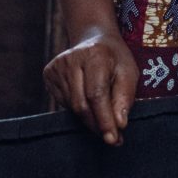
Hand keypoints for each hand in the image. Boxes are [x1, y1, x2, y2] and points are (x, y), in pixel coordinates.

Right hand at [43, 28, 139, 145]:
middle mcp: (71, 59)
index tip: (113, 139)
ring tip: (103, 117)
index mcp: (94, 55)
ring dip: (89, 119)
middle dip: (97, 124)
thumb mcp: (129, 73)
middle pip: (81, 104)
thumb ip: (125, 98)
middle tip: (113, 137)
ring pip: (72, 107)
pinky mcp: (49, 74)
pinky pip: (64, 103)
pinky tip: (88, 100)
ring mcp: (57, 66)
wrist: (93, 39)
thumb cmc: (114, 59)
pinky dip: (78, 109)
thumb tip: (119, 124)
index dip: (104, 119)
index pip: (96, 94)